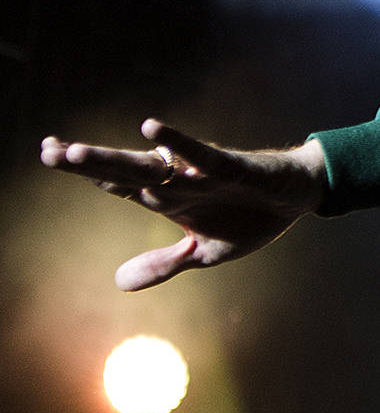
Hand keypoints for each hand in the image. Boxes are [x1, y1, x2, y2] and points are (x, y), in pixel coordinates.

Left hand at [40, 118, 327, 290]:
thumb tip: (116, 283)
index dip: (85, 170)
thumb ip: (163, 264)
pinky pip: (199, 154)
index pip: (118, 182)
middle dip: (86, 163)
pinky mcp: (231, 166)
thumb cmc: (251, 217)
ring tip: (75, 152)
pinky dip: (177, 142)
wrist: (298, 196)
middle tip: (48, 151)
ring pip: (150, 165)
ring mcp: (201, 173)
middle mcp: (178, 181)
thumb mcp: (205, 252)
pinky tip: (151, 129)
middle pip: (123, 172)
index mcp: (169, 198)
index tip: (48, 151)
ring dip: (113, 159)